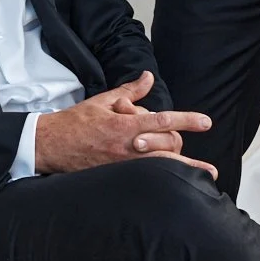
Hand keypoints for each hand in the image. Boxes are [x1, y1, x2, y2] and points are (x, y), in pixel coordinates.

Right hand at [34, 70, 217, 177]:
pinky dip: (166, 178)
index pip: (163, 120)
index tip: (206, 122)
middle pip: (167, 143)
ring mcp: (124, 164)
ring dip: (188, 168)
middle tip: (182, 137)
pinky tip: (180, 184)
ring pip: (163, 165)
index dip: (187, 120)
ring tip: (209, 173)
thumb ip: (130, 91)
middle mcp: (128, 145)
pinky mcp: (118, 176)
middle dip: (180, 139)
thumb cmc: (75, 122)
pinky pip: (149, 177)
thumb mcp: (102, 101)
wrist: (51, 145)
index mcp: (124, 124)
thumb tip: (148, 77)